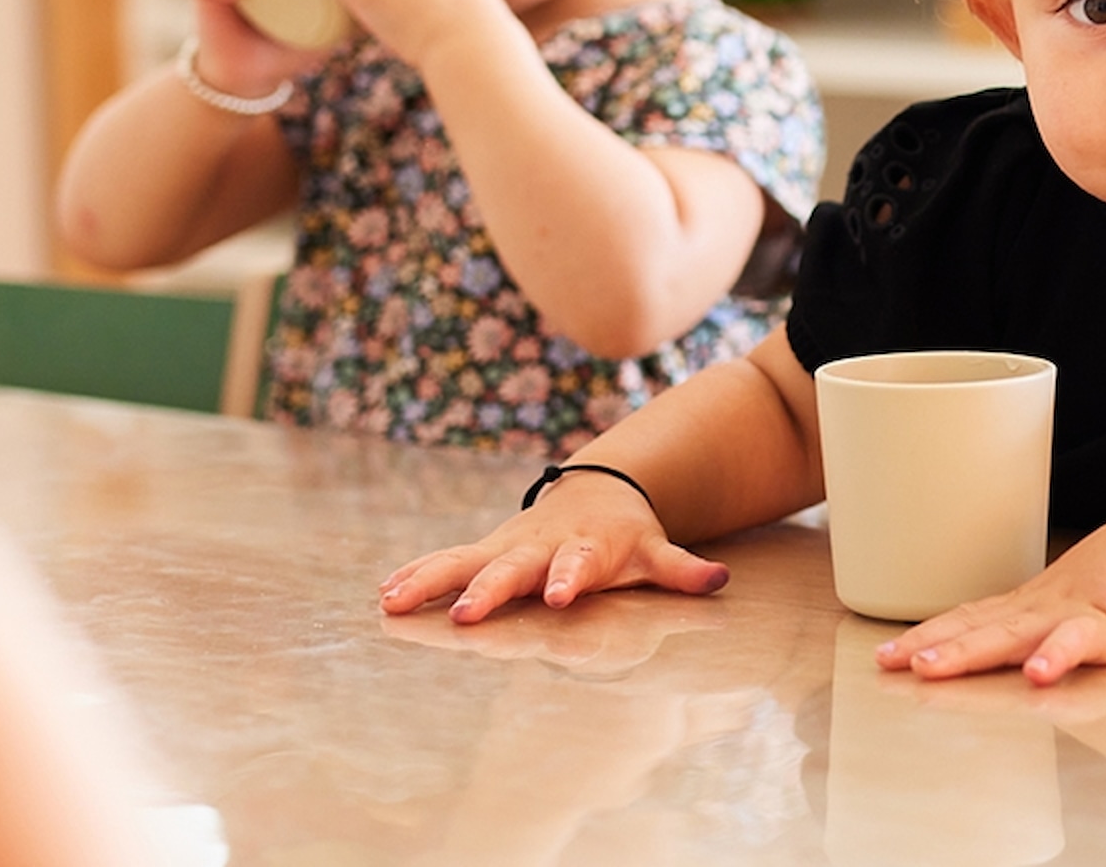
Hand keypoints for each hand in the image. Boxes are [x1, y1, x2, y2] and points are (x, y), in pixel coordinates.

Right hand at [377, 472, 728, 622]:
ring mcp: (508, 547)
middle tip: (467, 614)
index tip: (559, 597)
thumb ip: (682, 570)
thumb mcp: (656, 550)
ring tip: (395, 601)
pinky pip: (447, 562)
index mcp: (585, 549)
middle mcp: (540, 547)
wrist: (599, 492)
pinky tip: (386, 593)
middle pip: (512, 568)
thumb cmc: (627, 535)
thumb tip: (719, 579)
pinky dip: (419, 575)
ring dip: (432, 581)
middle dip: (490, 588)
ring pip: (465, 561)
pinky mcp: (485, 550)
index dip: (569, 578)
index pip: (578, 565)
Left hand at [878, 507, 1105, 685]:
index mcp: (1028, 604)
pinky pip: (1080, 641)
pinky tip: (1038, 675)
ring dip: (969, 651)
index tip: (884, 654)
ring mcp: (1071, 613)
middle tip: (886, 662)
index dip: (924, 635)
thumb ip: (1032, 623)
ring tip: (932, 667)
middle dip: (928, 645)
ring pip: (1012, 635)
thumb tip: (994, 639)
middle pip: (975, 627)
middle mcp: (1039, 607)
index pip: (966, 618)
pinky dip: (1058, 656)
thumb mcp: (1066, 599)